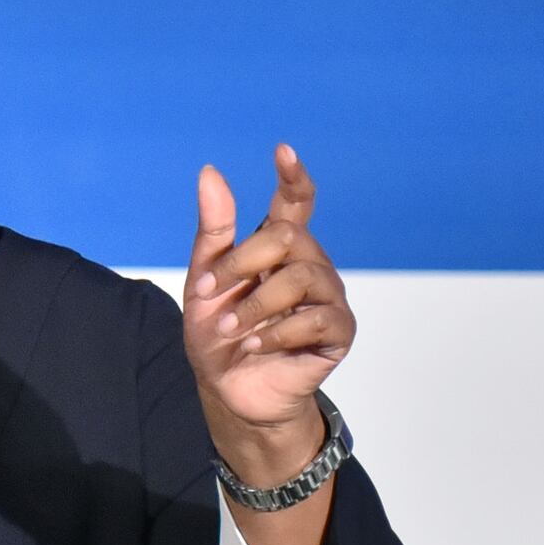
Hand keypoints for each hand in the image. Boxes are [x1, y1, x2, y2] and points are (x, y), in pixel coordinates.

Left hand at [182, 144, 352, 480]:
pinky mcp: (338, 333)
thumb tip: (211, 172)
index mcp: (280, 248)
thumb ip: (214, 231)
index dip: (293, 176)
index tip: (283, 151)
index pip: (296, 201)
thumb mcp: (205, 283)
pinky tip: (256, 346)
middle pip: (287, 236)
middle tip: (210, 293)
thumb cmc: (219, 336)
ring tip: (232, 330)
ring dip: (256, 305)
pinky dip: (278, 333)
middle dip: (241, 263)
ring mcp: (328, 298)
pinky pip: (318, 319)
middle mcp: (310, 264)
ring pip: (302, 276)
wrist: (229, 392)